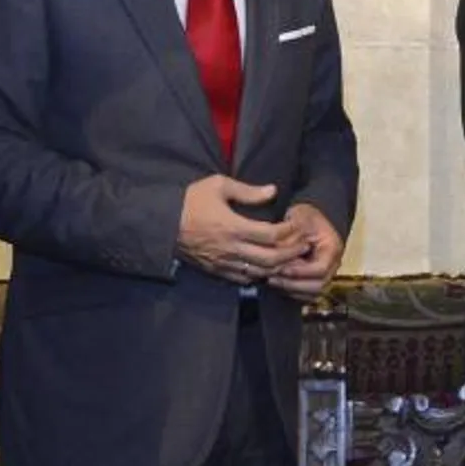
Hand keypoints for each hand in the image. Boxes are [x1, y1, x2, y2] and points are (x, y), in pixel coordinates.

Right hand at [177, 174, 308, 284]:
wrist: (161, 223)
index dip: (289, 233)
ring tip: (290, 258)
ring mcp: (223, 263)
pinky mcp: (216, 271)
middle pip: (271, 259)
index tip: (297, 226)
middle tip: (303, 246)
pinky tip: (266, 267)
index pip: (271, 236)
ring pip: (260, 273)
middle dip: (291, 253)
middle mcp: (231, 248)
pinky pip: (244, 280)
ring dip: (278, 267)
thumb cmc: (190, 200)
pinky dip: (259, 275)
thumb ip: (248, 190)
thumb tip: (273, 191)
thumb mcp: (218, 185)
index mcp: (234, 226)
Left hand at [269, 203, 345, 297]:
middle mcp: (334, 265)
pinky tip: (278, 284)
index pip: (320, 269)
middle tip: (272, 278)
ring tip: (271, 281)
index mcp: (333, 248)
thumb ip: (289, 237)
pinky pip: (307, 296)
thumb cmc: (305, 217)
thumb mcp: (298, 219)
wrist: (310, 219)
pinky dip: (293, 293)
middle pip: (318, 286)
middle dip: (293, 285)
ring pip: (312, 294)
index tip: (282, 268)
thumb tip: (278, 255)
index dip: (300, 272)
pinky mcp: (316, 280)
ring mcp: (327, 274)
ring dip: (291, 290)